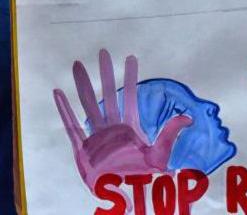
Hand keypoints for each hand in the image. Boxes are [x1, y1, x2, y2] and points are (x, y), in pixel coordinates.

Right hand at [53, 49, 191, 189]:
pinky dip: (64, 109)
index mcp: (129, 128)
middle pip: (106, 96)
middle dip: (104, 74)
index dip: (130, 78)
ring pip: (88, 105)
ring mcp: (95, 137)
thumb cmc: (140, 178)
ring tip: (77, 65)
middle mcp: (111, 128)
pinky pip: (71, 125)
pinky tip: (58, 92)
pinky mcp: (82, 148)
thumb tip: (188, 117)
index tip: (131, 58)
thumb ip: (170, 134)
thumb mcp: (160, 155)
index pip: (129, 98)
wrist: (122, 195)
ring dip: (82, 85)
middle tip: (103, 52)